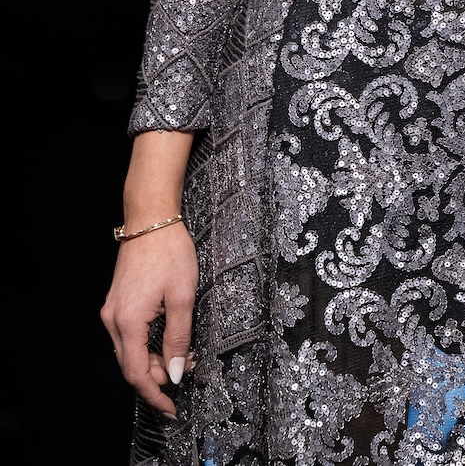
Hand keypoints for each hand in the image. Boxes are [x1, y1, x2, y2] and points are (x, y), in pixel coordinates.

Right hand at [100, 222, 197, 415]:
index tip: (171, 408)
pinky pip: (128, 335)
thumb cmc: (169, 252)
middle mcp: (113, 320)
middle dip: (158, 376)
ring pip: (129, 351)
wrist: (150, 219)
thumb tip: (177, 372)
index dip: (155, 395)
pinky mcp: (117, 302)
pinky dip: (147, 344)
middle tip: (188, 371)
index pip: (137, 374)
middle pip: (131, 365)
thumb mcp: (182, 296)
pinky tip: (167, 338)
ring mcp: (112, 310)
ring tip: (183, 354)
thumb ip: (178, 337)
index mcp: (128, 322)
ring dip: (154, 360)